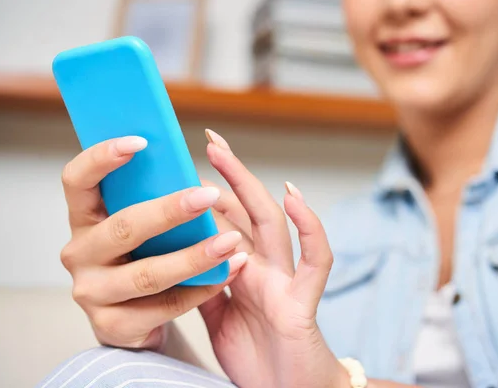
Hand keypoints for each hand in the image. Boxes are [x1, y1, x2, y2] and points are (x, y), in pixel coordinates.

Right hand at [60, 136, 246, 350]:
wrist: (137, 319)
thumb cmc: (143, 257)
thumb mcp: (141, 225)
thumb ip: (151, 197)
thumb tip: (191, 159)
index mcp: (84, 218)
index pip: (77, 180)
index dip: (101, 158)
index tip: (140, 141)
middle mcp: (79, 254)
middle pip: (123, 227)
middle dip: (169, 210)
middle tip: (208, 195)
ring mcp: (92, 293)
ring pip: (148, 274)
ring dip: (194, 257)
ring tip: (231, 242)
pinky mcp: (114, 326)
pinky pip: (165, 306)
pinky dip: (201, 289)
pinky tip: (228, 272)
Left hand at [197, 130, 349, 387]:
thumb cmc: (257, 356)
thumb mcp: (218, 317)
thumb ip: (205, 284)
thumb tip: (182, 256)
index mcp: (244, 271)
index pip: (228, 221)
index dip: (211, 192)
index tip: (188, 164)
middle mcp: (266, 267)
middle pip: (249, 211)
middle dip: (230, 175)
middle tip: (209, 141)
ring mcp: (285, 279)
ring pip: (274, 224)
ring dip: (253, 188)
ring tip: (227, 158)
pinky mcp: (303, 300)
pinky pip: (315, 260)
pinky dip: (309, 228)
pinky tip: (294, 199)